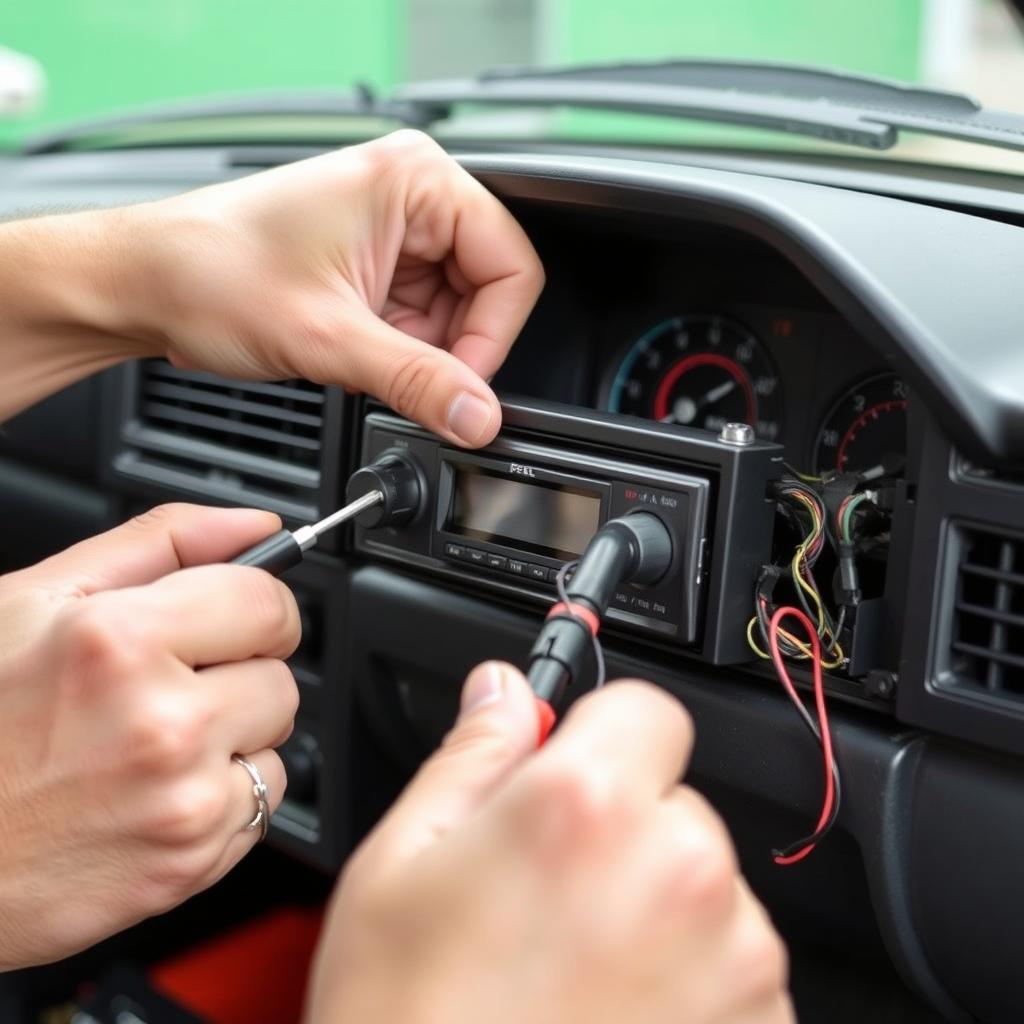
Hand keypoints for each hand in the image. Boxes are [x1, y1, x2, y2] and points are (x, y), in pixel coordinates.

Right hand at [0, 504, 300, 968]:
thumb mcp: (36, 601)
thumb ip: (161, 543)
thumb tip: (256, 524)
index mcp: (119, 643)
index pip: (268, 603)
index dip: (254, 607)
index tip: (233, 619)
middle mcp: (161, 725)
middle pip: (281, 676)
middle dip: (237, 673)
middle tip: (168, 686)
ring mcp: (180, 803)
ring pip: (275, 741)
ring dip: (233, 735)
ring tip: (151, 742)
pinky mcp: (190, 864)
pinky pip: (260, 805)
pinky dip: (222, 794)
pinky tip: (155, 790)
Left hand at [125, 130, 542, 445]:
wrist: (145, 286)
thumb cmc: (209, 271)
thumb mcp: (328, 337)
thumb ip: (417, 381)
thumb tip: (479, 416)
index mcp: (414, 180)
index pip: (511, 265)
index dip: (492, 335)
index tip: (461, 384)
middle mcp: (410, 196)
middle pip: (487, 292)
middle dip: (449, 348)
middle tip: (400, 373)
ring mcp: (392, 231)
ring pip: (455, 314)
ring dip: (417, 353)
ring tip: (359, 354)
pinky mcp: (374, 264)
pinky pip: (420, 321)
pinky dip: (396, 351)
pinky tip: (354, 351)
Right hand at [307, 663, 792, 1023]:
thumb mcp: (401, 865)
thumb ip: (471, 755)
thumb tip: (503, 690)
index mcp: (587, 805)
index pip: (648, 707)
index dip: (603, 734)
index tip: (572, 772)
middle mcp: (680, 869)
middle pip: (674, 800)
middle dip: (622, 829)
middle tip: (547, 897)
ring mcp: (735, 959)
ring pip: (704, 885)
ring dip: (656, 908)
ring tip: (573, 972)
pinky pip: (731, 965)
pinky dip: (688, 980)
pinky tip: (612, 1016)